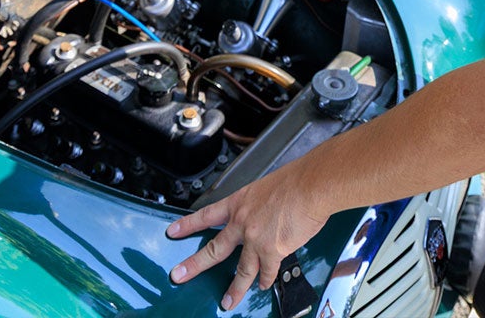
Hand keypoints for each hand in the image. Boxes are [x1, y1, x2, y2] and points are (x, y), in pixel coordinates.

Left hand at [166, 170, 328, 310]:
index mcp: (239, 202)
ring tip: (227, 302)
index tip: (174, 232)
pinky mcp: (273, 252)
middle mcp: (242, 222)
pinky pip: (266, 273)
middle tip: (179, 275)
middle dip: (194, 265)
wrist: (310, 186)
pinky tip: (262, 286)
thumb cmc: (295, 181)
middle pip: (213, 249)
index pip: (206, 216)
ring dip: (234, 289)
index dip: (188, 225)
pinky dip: (265, 281)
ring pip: (241, 271)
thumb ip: (257, 204)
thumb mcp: (265, 186)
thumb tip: (261, 214)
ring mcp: (256, 239)